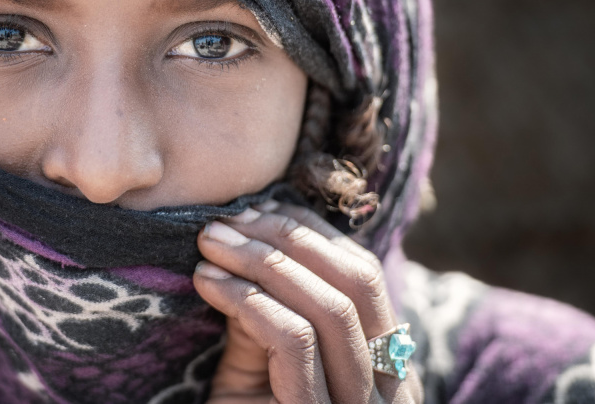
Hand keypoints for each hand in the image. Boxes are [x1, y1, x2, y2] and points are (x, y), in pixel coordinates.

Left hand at [193, 201, 422, 403]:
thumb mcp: (258, 365)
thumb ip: (264, 313)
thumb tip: (249, 239)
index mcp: (381, 367)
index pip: (364, 276)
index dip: (309, 232)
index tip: (256, 210)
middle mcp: (388, 389)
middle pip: (358, 281)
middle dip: (287, 238)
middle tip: (226, 221)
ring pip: (331, 308)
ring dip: (262, 261)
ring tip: (208, 244)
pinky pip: (295, 344)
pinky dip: (247, 301)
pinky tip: (206, 284)